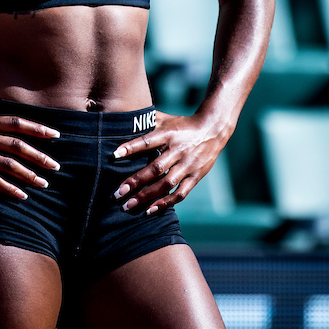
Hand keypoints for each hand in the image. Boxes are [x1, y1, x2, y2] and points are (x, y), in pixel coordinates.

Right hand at [0, 114, 61, 199]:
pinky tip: (21, 195)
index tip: (55, 134)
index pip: (17, 123)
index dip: (37, 128)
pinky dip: (9, 188)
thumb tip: (0, 127)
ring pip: (9, 164)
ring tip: (43, 183)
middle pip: (18, 145)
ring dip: (29, 175)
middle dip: (40, 156)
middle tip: (56, 165)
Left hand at [110, 112, 226, 214]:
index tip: (114, 155)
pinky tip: (150, 210)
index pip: (148, 141)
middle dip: (136, 181)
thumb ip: (148, 121)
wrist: (213, 129)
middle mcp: (178, 150)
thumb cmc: (183, 125)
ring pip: (166, 183)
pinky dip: (166, 203)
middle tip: (118, 193)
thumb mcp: (166, 119)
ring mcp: (188, 164)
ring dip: (147, 196)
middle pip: (156, 168)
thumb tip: (125, 119)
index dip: (131, 148)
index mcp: (169, 134)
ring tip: (129, 205)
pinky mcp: (196, 176)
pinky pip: (181, 193)